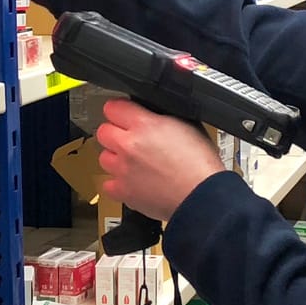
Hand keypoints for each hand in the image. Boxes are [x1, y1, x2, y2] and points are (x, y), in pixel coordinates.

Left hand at [95, 98, 227, 222]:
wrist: (202, 196)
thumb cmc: (200, 165)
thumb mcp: (187, 125)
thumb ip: (161, 118)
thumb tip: (153, 114)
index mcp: (144, 125)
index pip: (113, 108)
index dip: (119, 110)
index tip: (123, 114)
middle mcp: (128, 146)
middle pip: (103, 132)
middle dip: (115, 133)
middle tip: (129, 139)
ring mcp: (123, 170)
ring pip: (104, 158)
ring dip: (115, 158)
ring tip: (133, 162)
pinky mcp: (124, 192)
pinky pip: (108, 185)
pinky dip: (117, 183)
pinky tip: (131, 182)